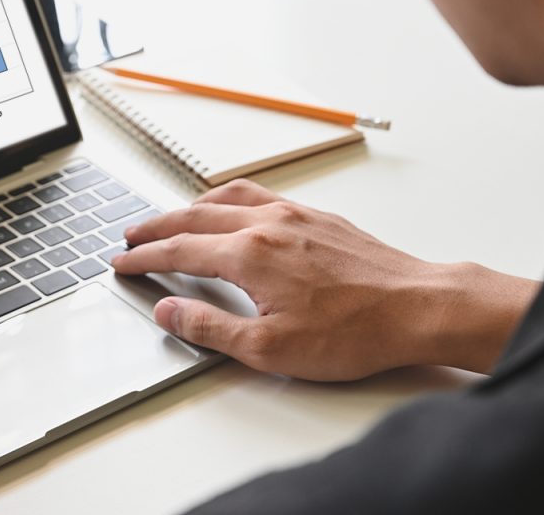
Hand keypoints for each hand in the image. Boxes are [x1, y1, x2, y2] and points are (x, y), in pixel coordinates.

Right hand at [111, 180, 537, 380]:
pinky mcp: (319, 217)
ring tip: (173, 217)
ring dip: (190, 206)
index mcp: (250, 255)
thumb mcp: (270, 348)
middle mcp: (268, 225)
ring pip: (227, 197)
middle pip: (194, 216)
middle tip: (132, 235)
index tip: (123, 263)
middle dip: (156, 226)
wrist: (420, 308)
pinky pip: (261, 195)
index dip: (144, 258)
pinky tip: (234, 209)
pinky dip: (230, 198)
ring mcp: (296, 215)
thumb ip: (210, 328)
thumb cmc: (357, 330)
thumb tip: (170, 311)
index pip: (179, 250)